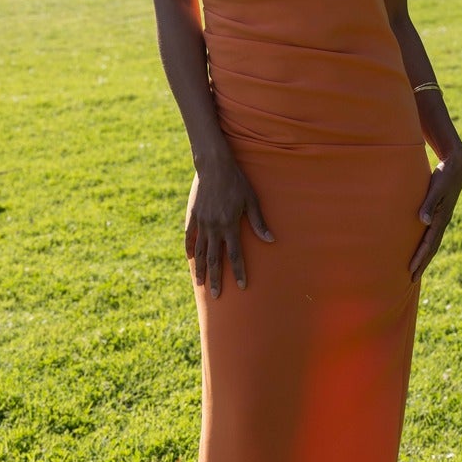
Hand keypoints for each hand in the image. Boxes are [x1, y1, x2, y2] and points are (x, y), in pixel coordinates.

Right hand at [185, 159, 273, 296]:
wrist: (214, 166)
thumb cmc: (237, 182)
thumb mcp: (252, 200)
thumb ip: (259, 223)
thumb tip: (271, 241)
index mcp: (230, 225)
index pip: (235, 255)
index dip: (238, 271)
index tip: (241, 286)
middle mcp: (214, 227)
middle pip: (214, 259)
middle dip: (216, 278)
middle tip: (216, 296)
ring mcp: (201, 222)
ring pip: (200, 251)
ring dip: (200, 269)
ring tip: (200, 284)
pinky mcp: (193, 216)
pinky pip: (189, 237)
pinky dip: (189, 249)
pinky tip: (190, 260)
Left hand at [410, 148, 461, 279]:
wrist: (457, 166)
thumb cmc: (444, 176)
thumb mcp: (435, 188)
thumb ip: (429, 204)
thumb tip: (424, 222)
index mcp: (441, 218)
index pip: (428, 244)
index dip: (420, 258)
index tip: (411, 271)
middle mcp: (442, 222)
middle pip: (432, 248)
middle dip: (422, 263)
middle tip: (411, 279)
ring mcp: (442, 219)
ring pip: (433, 243)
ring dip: (424, 257)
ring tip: (416, 269)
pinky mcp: (441, 214)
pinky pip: (433, 234)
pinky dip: (427, 245)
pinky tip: (421, 248)